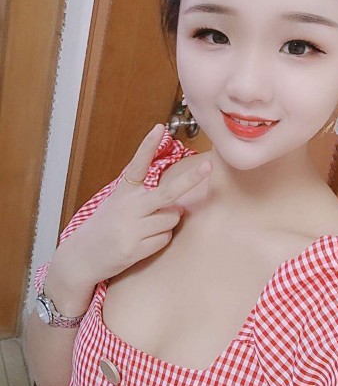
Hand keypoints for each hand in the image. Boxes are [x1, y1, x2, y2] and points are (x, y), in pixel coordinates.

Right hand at [61, 124, 211, 284]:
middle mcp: (127, 207)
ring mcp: (131, 228)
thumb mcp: (116, 203)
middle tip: (208, 166)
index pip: (137, 164)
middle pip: (168, 192)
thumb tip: (178, 205)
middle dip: (191, 179)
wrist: (81, 257)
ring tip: (145, 229)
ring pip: (171, 218)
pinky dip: (159, 240)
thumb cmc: (104, 228)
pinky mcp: (133, 248)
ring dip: (167, 223)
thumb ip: (143, 199)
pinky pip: (164, 238)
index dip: (148, 145)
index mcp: (123, 192)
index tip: (159, 128)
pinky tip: (141, 243)